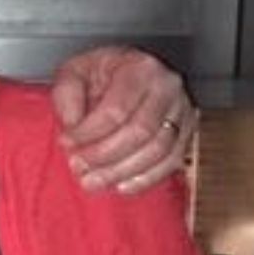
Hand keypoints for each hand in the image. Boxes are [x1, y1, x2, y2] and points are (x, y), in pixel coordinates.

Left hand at [50, 46, 195, 194]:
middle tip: (78, 167)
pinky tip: (121, 185)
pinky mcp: (187, 132)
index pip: (116, 109)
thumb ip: (68, 98)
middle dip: (104, 156)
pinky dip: (145, 179)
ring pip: (158, 151)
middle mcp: (167, 88)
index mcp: (140, 68)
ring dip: (121, 172)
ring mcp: (182, 111)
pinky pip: (172, 162)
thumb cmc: (99, 73)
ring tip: (93, 181)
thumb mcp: (73, 73)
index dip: (88, 133)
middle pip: (140, 132)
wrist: (124, 72)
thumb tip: (73, 128)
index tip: (66, 143)